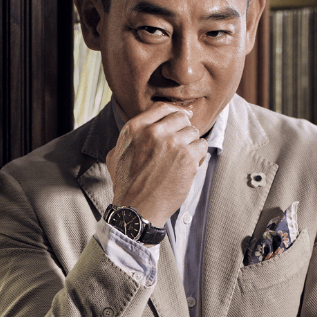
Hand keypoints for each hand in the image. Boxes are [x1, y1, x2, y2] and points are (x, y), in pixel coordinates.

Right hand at [106, 101, 208, 226]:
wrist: (137, 208)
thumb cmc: (126, 184)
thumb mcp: (115, 154)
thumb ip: (128, 138)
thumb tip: (139, 130)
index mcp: (135, 128)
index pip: (162, 108)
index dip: (176, 110)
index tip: (185, 114)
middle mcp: (154, 132)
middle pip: (181, 118)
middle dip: (183, 130)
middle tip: (181, 144)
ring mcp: (172, 143)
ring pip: (193, 132)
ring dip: (191, 144)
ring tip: (183, 158)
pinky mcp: (187, 157)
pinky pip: (202, 146)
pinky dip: (199, 155)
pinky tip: (190, 165)